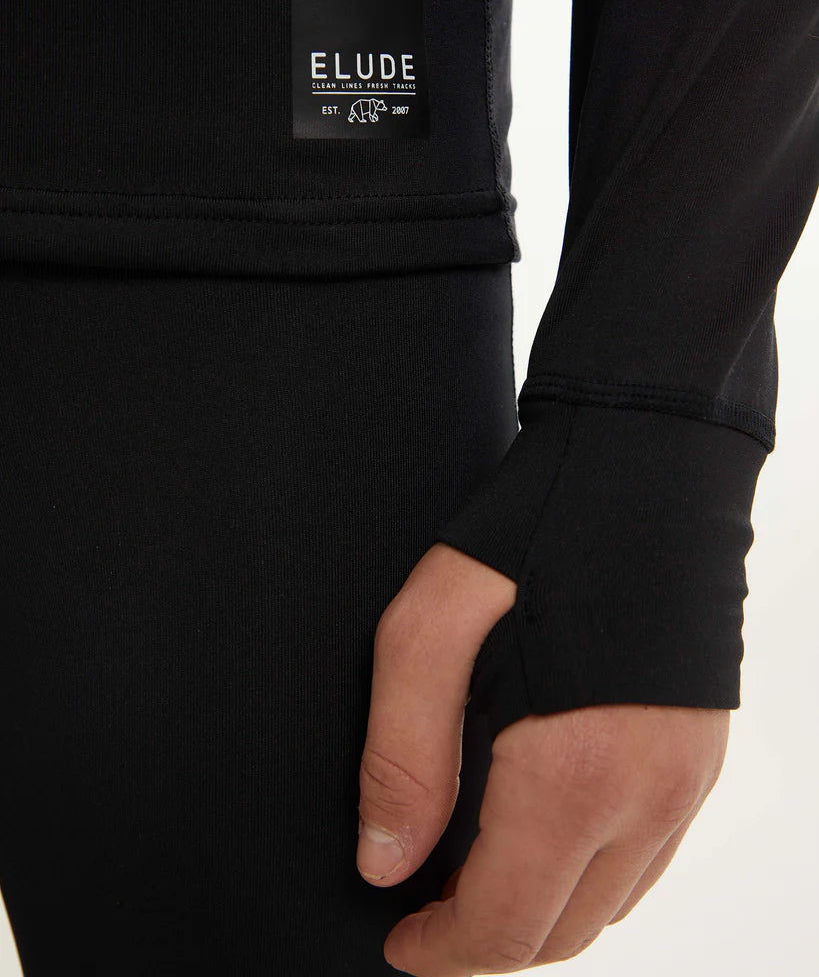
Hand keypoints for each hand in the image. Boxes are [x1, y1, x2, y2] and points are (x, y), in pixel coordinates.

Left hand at [357, 542, 729, 975]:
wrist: (650, 465)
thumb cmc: (533, 530)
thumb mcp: (431, 625)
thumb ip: (403, 753)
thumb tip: (385, 862)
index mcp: (575, 773)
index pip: (505, 925)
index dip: (442, 953)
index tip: (397, 943)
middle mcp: (647, 797)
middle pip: (561, 933)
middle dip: (485, 942)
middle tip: (424, 910)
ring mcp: (687, 781)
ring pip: (610, 905)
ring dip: (538, 913)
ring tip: (473, 874)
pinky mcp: (700, 755)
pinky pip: (645, 859)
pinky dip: (588, 875)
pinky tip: (542, 830)